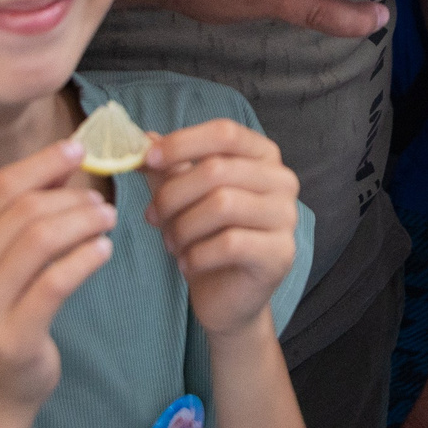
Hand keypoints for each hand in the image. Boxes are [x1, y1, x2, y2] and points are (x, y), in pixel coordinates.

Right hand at [0, 141, 117, 413]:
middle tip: (101, 200)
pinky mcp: (10, 337)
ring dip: (82, 222)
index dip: (41, 164)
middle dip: (70, 197)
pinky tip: (104, 251)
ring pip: (40, 240)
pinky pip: (57, 281)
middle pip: (21, 211)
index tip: (78, 149)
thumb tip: (63, 161)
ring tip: (107, 220)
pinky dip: (87, 258)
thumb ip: (13, 216)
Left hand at [145, 119, 302, 336]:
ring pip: (222, 204)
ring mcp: (286, 217)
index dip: (182, 143)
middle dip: (173, 194)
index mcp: (263, 156)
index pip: (224, 132)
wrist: (227, 295)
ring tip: (170, 243)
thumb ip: (166, 168)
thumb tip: (141, 138)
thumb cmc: (206, 237)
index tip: (148, 159)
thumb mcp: (182, 196)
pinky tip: (187, 264)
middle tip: (151, 216)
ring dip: (183, 226)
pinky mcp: (280, 253)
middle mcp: (282, 180)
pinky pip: (230, 243)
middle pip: (217, 169)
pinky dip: (197, 254)